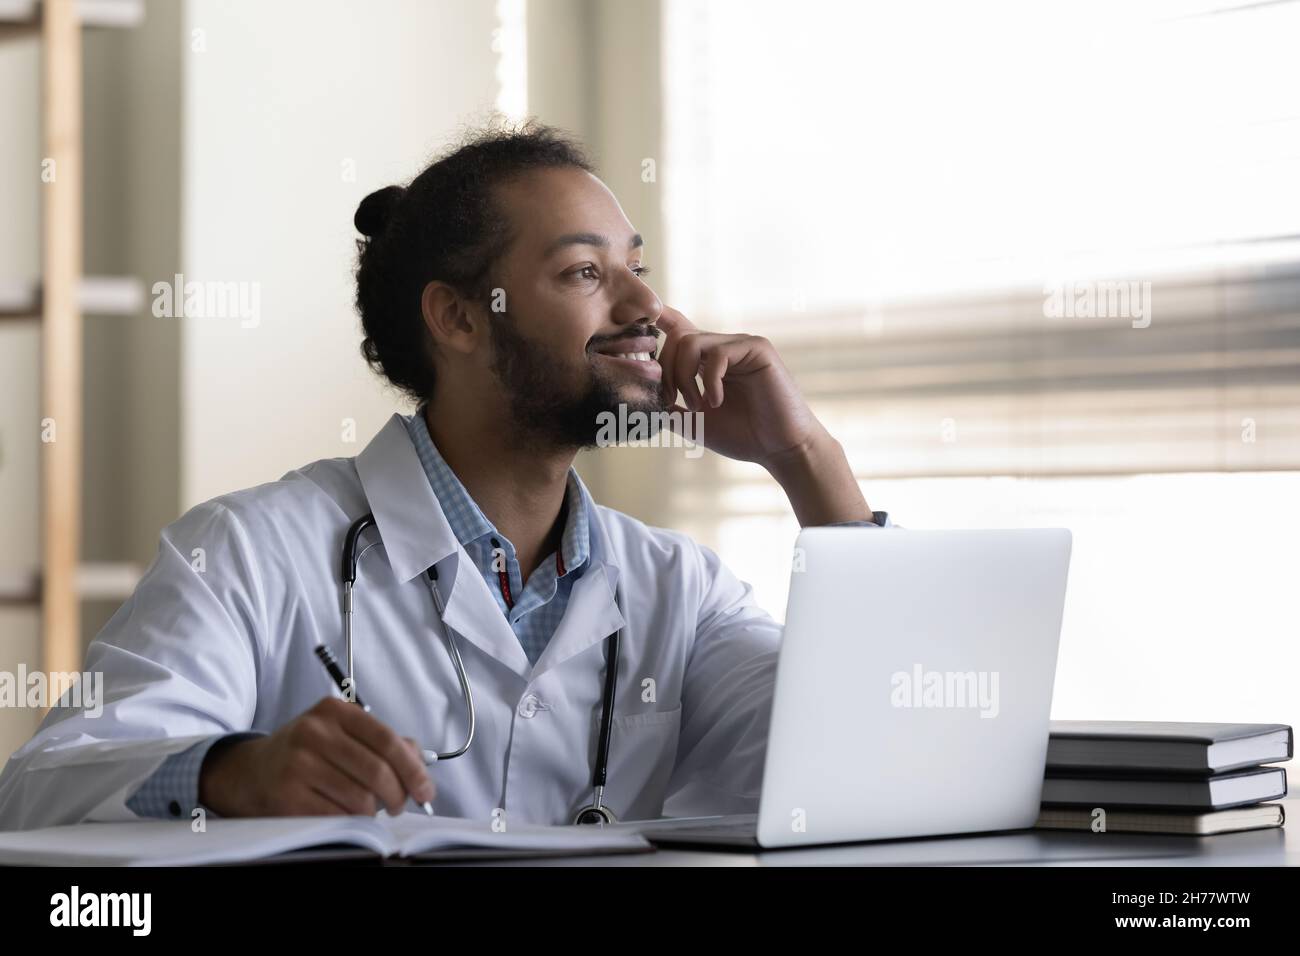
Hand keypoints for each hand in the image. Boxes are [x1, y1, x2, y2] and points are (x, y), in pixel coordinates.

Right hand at [198, 697, 435, 816]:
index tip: (425, 789)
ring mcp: (298, 764)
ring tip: (370, 810)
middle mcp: (314, 732)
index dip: (412, 768)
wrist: (250, 771)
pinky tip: (349, 816)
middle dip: (398, 796)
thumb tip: (420, 764)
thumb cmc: (306, 753)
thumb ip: (382, 743)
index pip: (387, 739)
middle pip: (377, 771)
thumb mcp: (341, 734)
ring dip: (374, 812)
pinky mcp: (286, 795)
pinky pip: (337, 816)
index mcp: (334, 711)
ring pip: (360, 798)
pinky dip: (351, 822)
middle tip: (400, 805)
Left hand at [655, 305, 827, 467]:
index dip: (657, 318)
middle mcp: (723, 346)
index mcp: (707, 360)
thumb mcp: (694, 422)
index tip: (636, 323)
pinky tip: (716, 402)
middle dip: (665, 371)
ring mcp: (740, 345)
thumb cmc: (742, 436)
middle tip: (672, 402)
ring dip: (684, 378)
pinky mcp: (757, 349)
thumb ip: (669, 406)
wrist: (780, 449)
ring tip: (698, 406)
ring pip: (691, 342)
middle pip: (676, 337)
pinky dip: (710, 380)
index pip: (678, 326)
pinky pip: (718, 353)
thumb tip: (639, 396)